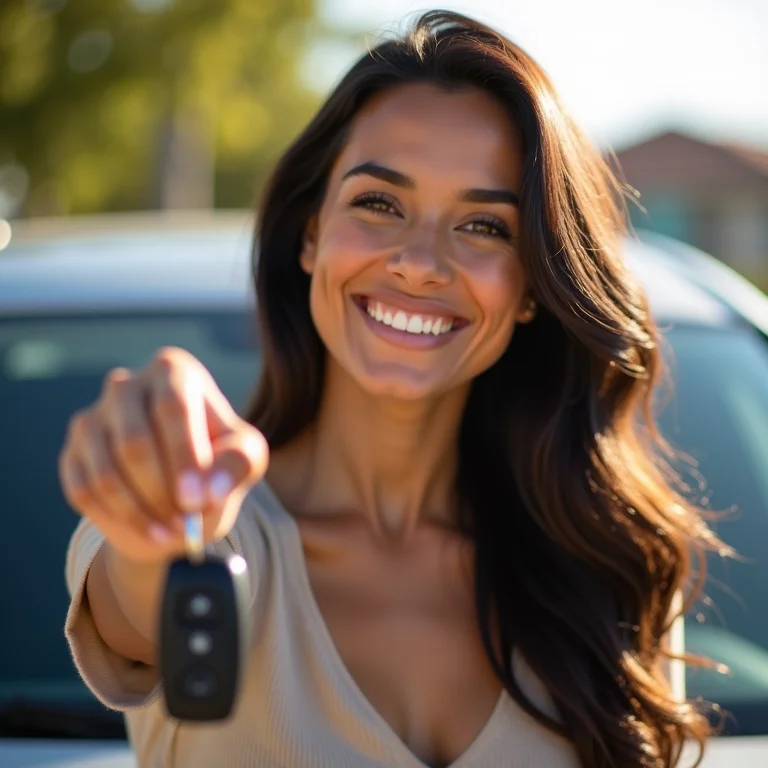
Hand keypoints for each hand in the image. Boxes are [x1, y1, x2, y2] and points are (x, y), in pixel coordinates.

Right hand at [58, 347, 268, 563]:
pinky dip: (117, 520)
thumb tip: (210, 490)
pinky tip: (148, 530)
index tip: (197, 500)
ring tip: (173, 533)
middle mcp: (125, 385)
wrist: (181, 494)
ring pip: (106, 473)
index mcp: (173, 371)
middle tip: (187, 523)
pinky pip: (84, 491)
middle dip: (162, 492)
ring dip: (140, 512)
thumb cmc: (218, 462)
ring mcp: (92, 418)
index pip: (172, 407)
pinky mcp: (72, 453)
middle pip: (134, 441)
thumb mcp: (245, 458)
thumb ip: (238, 464)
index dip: (184, 457)